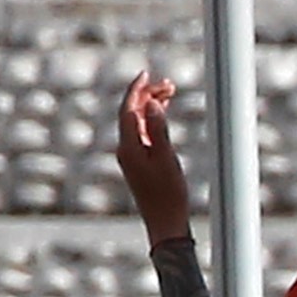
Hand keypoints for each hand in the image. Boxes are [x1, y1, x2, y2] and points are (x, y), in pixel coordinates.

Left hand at [114, 73, 192, 244]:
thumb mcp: (167, 159)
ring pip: (138, 122)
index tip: (146, 74)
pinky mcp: (140, 162)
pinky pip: (143, 133)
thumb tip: (153, 103)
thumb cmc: (168, 194)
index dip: (137, 90)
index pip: (128, 109)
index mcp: (128, 146)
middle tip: (168, 84)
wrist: (165, 222)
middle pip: (132, 113)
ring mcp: (132, 156)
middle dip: (147, 95)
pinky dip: (153, 120)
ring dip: (151, 106)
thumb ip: (159, 129)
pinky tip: (163, 114)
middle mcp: (126, 148)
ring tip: (170, 93)